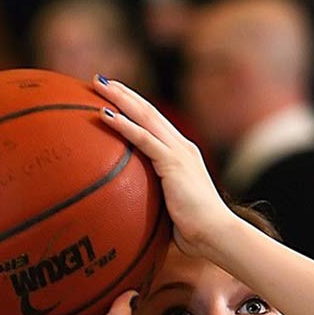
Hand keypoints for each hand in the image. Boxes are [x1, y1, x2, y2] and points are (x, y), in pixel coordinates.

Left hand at [91, 76, 237, 257]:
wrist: (216, 234)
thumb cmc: (196, 231)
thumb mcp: (173, 209)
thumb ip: (157, 200)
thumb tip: (133, 212)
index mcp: (182, 155)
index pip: (155, 123)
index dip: (135, 106)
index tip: (114, 96)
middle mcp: (182, 147)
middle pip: (148, 111)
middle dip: (124, 93)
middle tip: (99, 80)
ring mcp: (179, 153)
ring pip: (145, 116)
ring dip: (120, 98)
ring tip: (97, 85)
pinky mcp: (174, 163)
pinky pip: (144, 139)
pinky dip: (124, 125)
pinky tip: (104, 114)